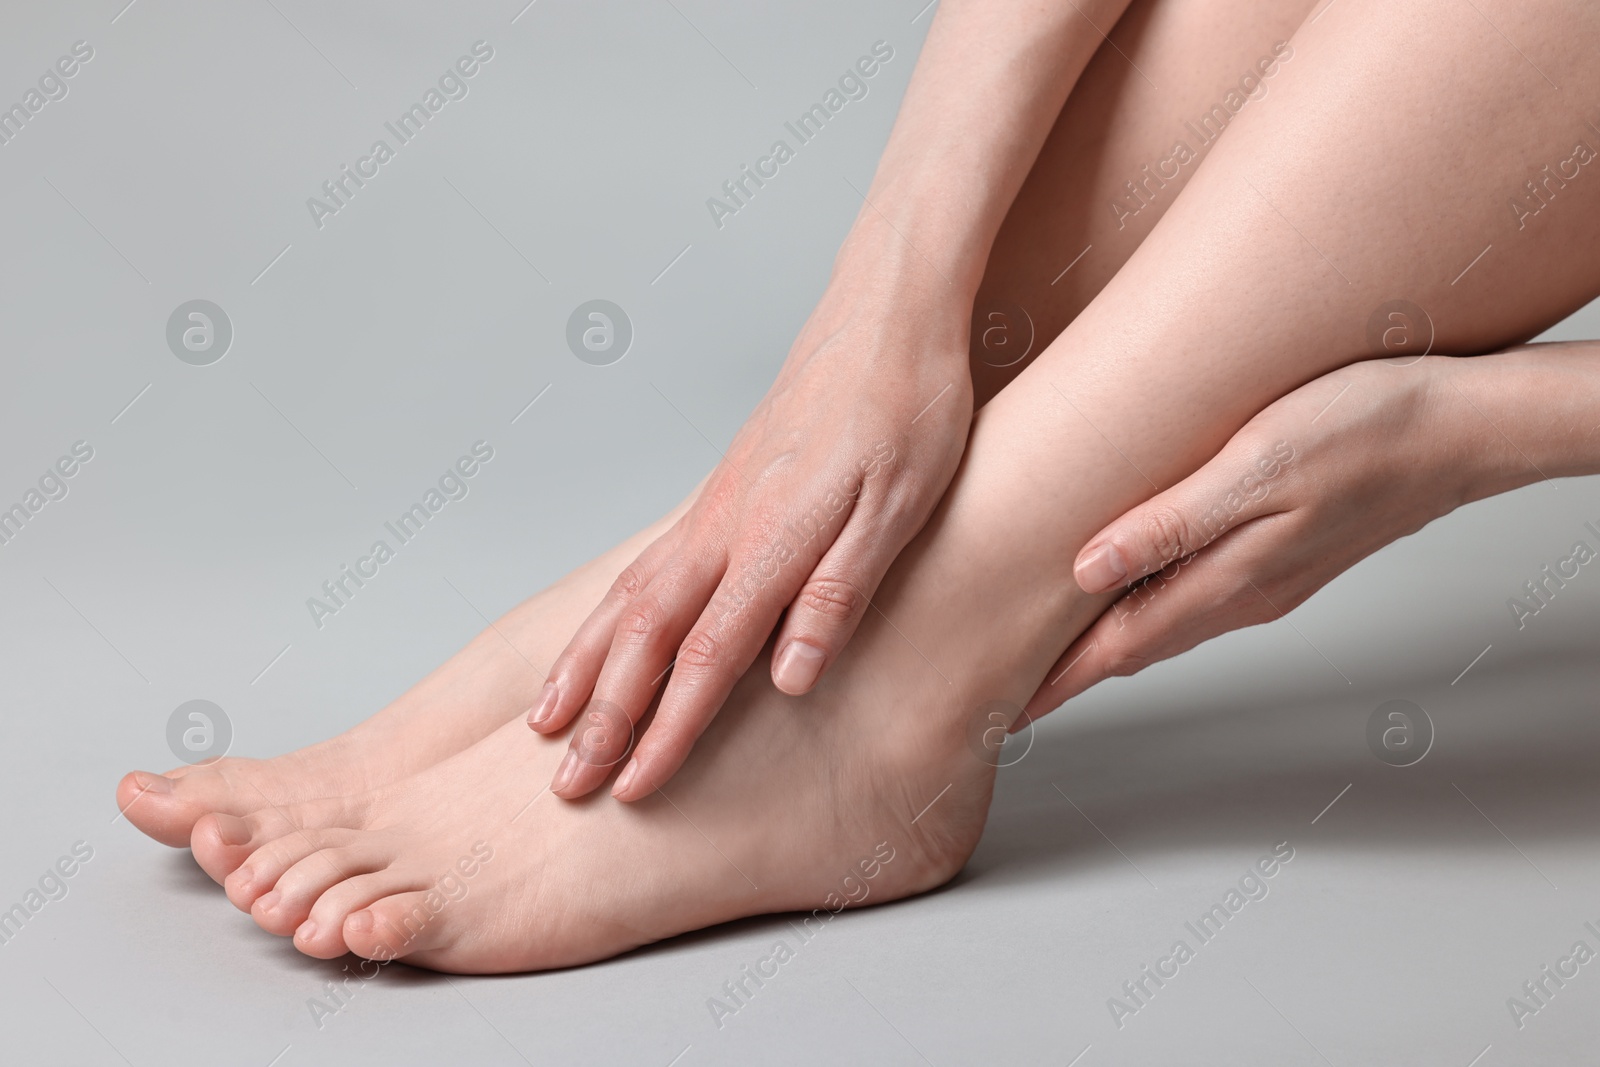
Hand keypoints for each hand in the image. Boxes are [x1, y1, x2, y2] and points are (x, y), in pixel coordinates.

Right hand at [533, 244, 973, 800]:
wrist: (886, 312)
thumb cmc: (908, 406)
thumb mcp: (900, 507)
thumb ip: (840, 593)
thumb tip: (790, 680)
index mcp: (771, 538)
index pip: (706, 657)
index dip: (667, 729)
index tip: (631, 788)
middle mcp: (725, 526)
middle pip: (644, 637)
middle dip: (601, 716)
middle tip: (562, 781)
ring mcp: (715, 507)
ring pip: (629, 599)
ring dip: (585, 666)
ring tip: (544, 719)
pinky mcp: (722, 493)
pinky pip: (644, 567)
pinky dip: (609, 615)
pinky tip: (604, 634)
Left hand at [1024, 355, 1477, 720]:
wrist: (1463, 428)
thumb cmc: (1363, 430)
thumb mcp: (1255, 466)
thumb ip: (1172, 524)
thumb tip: (1086, 570)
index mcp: (1228, 582)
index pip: (1118, 650)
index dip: (1058, 682)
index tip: (1005, 711)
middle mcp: (1243, 596)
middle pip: (1136, 648)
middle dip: (1072, 672)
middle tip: (1014, 689)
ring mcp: (1268, 580)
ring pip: (1168, 625)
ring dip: (1109, 643)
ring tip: (1057, 648)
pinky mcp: (1287, 555)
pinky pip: (1200, 597)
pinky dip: (1152, 608)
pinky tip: (1135, 589)